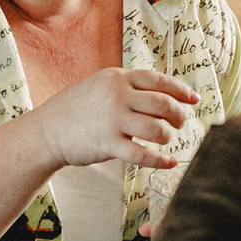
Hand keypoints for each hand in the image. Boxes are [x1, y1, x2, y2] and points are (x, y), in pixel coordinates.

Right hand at [26, 67, 198, 169]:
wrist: (47, 130)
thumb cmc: (76, 109)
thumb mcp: (100, 85)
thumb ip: (127, 86)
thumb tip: (162, 94)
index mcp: (117, 78)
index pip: (158, 80)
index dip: (181, 90)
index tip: (194, 99)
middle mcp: (117, 95)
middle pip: (163, 104)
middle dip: (178, 115)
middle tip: (181, 122)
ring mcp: (113, 120)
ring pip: (157, 128)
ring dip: (168, 136)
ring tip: (168, 139)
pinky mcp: (108, 144)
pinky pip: (143, 154)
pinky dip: (160, 160)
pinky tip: (168, 163)